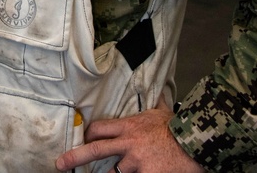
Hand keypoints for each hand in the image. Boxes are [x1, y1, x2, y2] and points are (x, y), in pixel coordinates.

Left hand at [55, 101, 202, 172]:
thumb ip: (155, 105)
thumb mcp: (162, 112)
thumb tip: (159, 91)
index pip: (98, 129)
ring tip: (115, 171)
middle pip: (94, 150)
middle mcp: (128, 144)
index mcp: (129, 127)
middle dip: (74, 157)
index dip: (88, 135)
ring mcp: (135, 162)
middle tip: (60, 164)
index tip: (84, 139)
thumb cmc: (178, 128)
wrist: (196, 143)